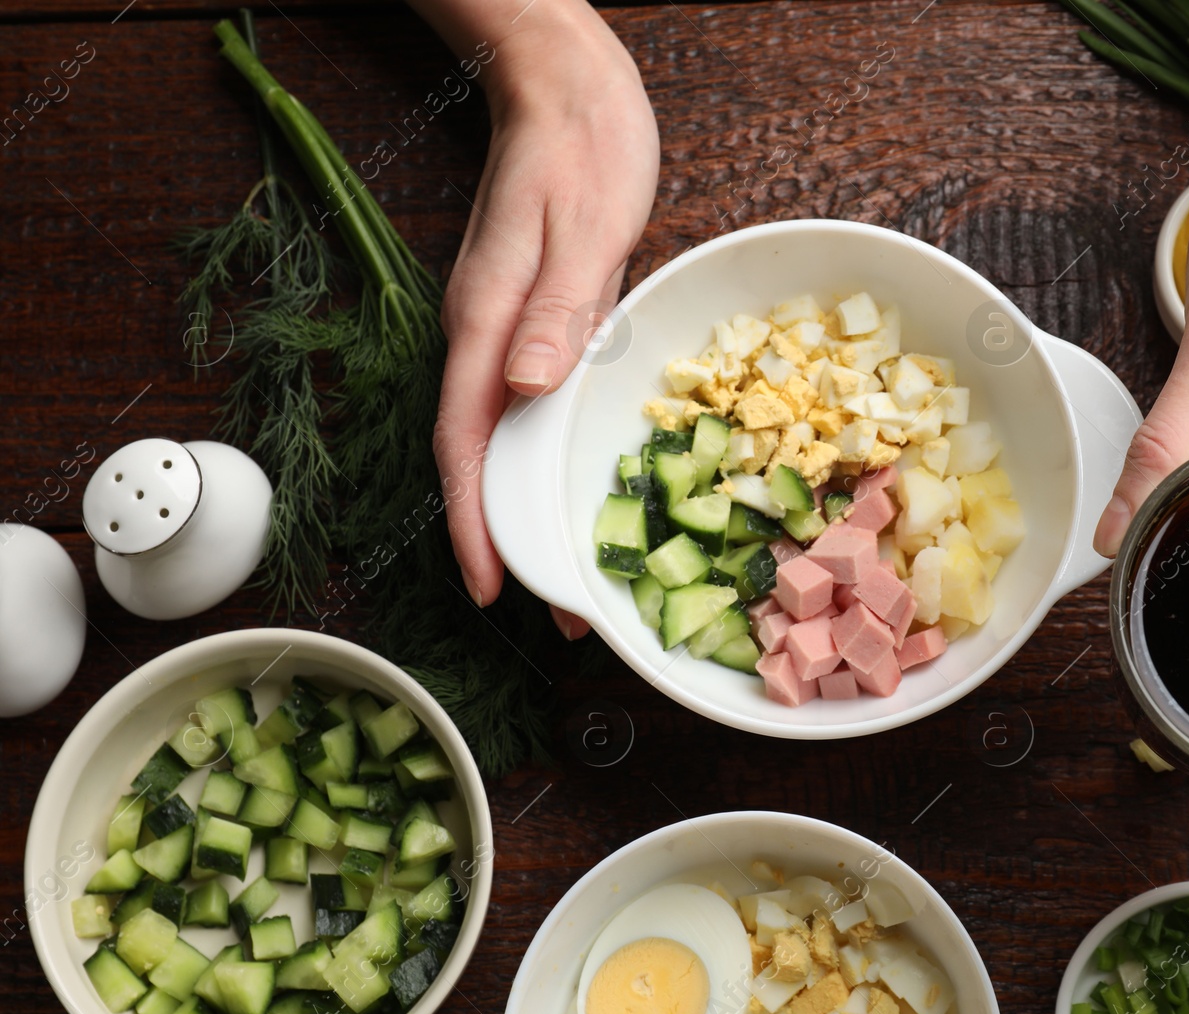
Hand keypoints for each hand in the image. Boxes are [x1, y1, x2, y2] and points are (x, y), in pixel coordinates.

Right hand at [419, 0, 658, 634]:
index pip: (466, 440)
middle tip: (555, 608)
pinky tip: (573, 489)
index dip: (474, 520)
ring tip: (571, 570)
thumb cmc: (582, 148)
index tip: (493, 586)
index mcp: (488, 320)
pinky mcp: (534, 324)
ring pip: (504, 439)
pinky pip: (530, 409)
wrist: (568, 89)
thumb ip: (555, 308)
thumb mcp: (582, 226)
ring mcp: (506, 331)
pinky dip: (545, 460)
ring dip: (529, 508)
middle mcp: (486, 336)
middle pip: (480, 456)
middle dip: (506, 537)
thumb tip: (525, 390)